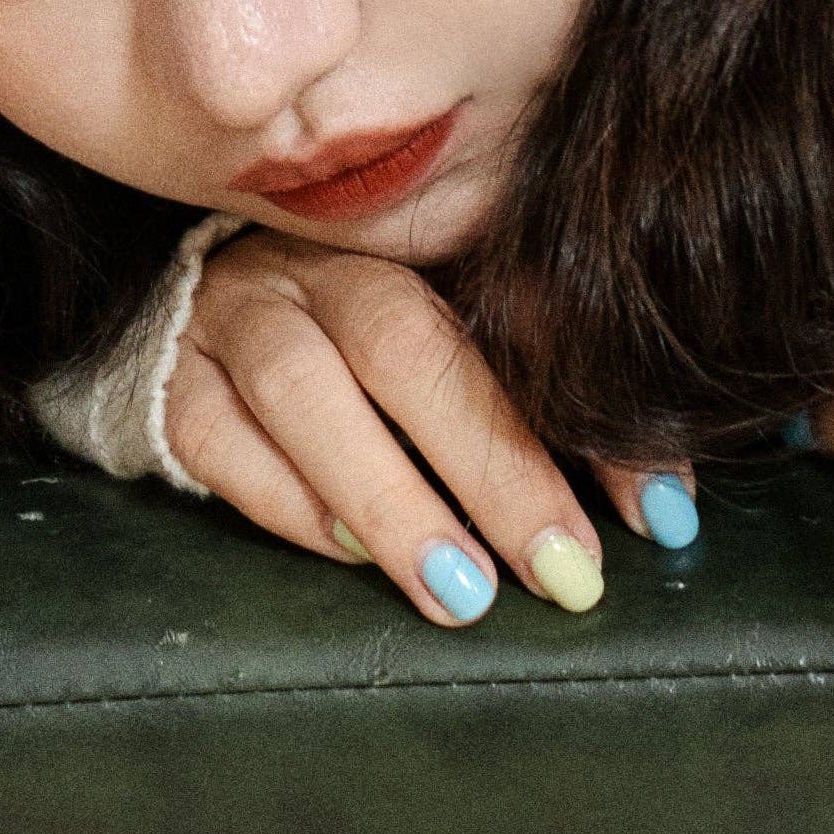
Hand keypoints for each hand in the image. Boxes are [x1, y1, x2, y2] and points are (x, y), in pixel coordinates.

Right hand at [161, 229, 698, 627]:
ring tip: (458, 588)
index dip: (582, 421)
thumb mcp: (457, 349)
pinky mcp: (171, 383)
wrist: (194, 307)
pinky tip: (350, 553)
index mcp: (407, 244)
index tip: (653, 518)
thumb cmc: (355, 339)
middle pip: (405, 347)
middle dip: (493, 465)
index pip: (507, 324)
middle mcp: (316, 268)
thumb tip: (662, 510)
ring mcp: (233, 317)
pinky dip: (288, 502)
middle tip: (561, 568)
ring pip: (301, 391)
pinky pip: (218, 441)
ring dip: (388, 496)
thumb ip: (550, 413)